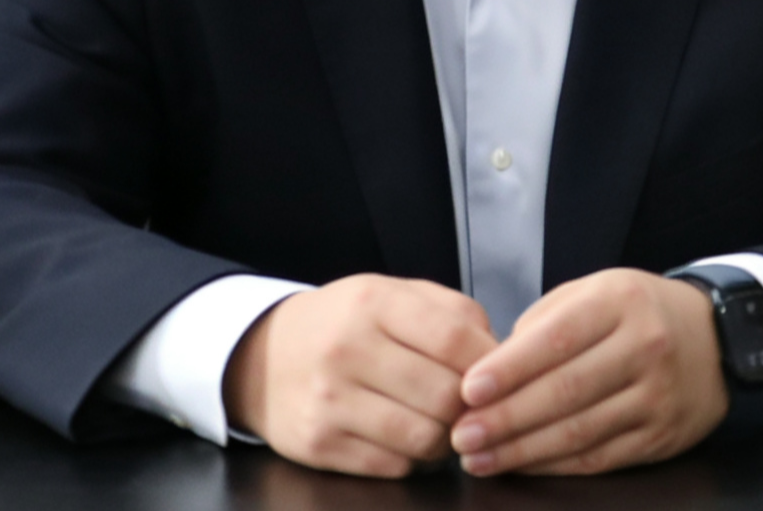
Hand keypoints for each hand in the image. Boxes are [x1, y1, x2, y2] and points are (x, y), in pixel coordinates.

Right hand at [223, 274, 496, 477]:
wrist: (261, 356)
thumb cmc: (345, 324)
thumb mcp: (391, 295)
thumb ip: (451, 312)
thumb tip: (500, 354)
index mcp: (372, 303)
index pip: (454, 339)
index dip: (490, 364)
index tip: (500, 374)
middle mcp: (347, 349)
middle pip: (444, 395)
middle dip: (468, 406)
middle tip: (467, 404)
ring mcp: (329, 401)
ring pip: (423, 438)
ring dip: (443, 437)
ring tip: (436, 420)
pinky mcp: (318, 445)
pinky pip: (393, 466)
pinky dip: (409, 458)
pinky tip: (401, 435)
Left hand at [449, 268, 729, 475]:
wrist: (717, 340)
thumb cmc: (638, 312)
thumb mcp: (596, 291)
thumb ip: (545, 321)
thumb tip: (492, 365)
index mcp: (619, 302)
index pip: (556, 339)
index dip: (509, 369)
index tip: (467, 390)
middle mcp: (643, 347)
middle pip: (565, 391)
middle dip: (505, 418)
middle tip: (460, 435)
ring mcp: (656, 396)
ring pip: (579, 432)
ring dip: (522, 450)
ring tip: (478, 458)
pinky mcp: (660, 437)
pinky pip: (599, 458)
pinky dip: (554, 466)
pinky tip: (521, 465)